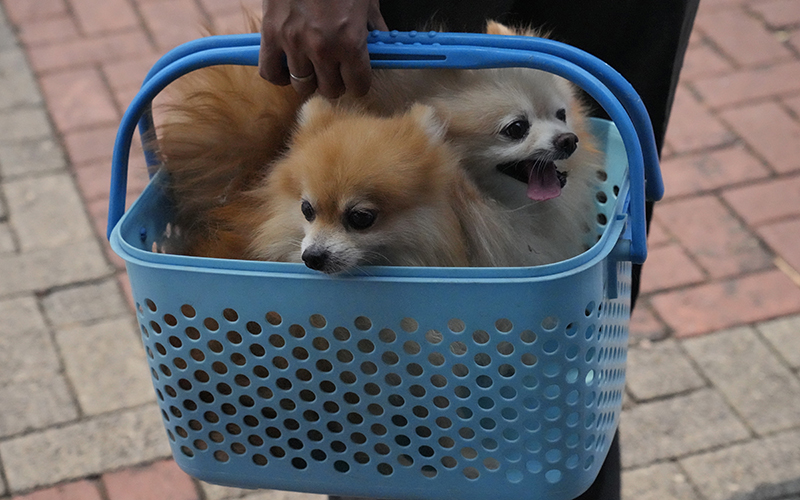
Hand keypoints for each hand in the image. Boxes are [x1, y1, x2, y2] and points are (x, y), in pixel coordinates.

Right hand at [260, 0, 387, 97]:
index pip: (358, 86)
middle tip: (334, 70)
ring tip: (311, 66)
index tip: (356, 77)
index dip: (359, 83)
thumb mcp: (366, 0)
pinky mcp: (270, 35)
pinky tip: (287, 66)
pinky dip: (279, 74)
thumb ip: (375, 25)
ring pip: (301, 86)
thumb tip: (384, 43)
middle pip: (330, 90)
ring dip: (309, 79)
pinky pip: (270, 72)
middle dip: (335, 82)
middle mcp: (322, 49)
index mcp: (351, 41)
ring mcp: (294, 44)